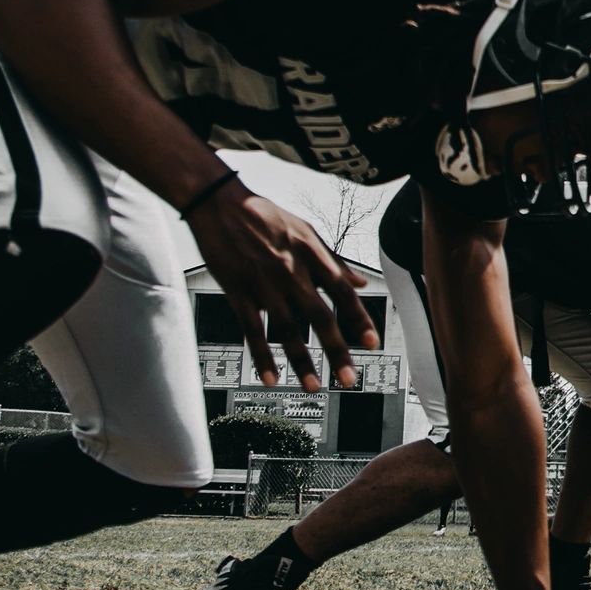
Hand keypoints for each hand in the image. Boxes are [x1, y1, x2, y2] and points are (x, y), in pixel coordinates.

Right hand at [186, 186, 379, 388]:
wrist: (218, 203)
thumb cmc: (263, 215)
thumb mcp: (306, 231)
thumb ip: (334, 260)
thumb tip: (359, 283)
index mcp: (311, 255)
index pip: (342, 291)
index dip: (359, 318)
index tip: (372, 342)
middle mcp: (291, 272)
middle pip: (319, 317)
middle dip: (337, 350)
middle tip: (348, 378)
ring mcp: (263, 284)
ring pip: (286, 330)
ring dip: (301, 361)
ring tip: (313, 386)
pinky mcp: (237, 292)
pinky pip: (252, 330)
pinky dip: (262, 356)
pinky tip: (270, 377)